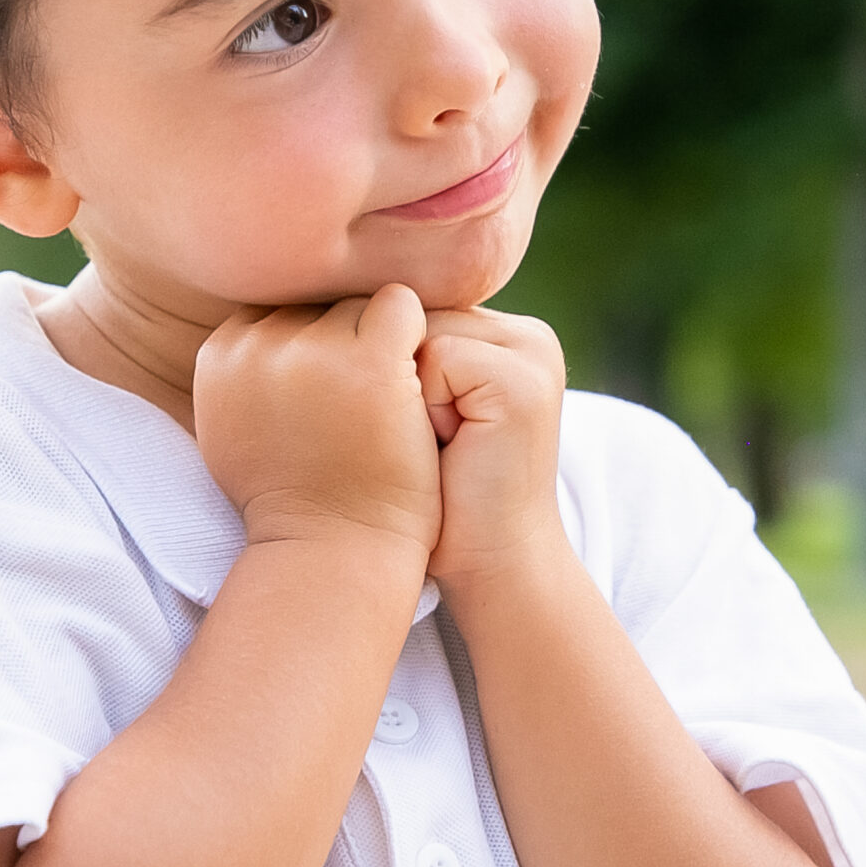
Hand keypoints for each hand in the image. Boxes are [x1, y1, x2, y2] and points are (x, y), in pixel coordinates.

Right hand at [193, 284, 443, 558]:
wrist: (333, 551)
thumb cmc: (293, 498)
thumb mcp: (235, 429)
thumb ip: (242, 372)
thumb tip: (256, 328)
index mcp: (221, 354)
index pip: (280, 312)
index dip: (313, 349)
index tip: (329, 399)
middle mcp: (258, 344)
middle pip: (318, 305)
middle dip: (343, 342)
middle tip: (361, 401)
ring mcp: (313, 350)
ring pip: (359, 303)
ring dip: (380, 342)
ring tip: (385, 402)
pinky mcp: (370, 360)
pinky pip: (401, 306)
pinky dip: (414, 336)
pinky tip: (415, 386)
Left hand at [416, 308, 567, 591]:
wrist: (493, 562)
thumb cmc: (442, 495)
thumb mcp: (422, 409)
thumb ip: (407, 353)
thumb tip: (333, 304)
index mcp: (505, 335)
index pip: (416, 307)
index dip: (388, 363)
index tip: (411, 423)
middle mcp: (526, 335)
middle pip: (416, 314)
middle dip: (397, 376)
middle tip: (433, 438)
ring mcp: (532, 353)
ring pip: (422, 331)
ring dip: (408, 390)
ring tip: (440, 441)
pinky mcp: (523, 381)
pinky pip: (438, 357)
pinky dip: (427, 406)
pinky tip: (450, 445)